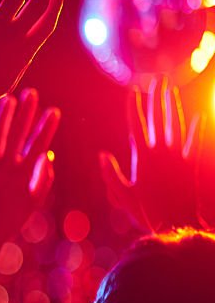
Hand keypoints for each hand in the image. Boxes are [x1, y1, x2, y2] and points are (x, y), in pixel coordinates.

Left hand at [0, 89, 59, 256]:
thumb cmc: (5, 223)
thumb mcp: (30, 205)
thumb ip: (42, 182)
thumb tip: (48, 158)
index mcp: (23, 176)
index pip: (39, 145)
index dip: (47, 128)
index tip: (54, 111)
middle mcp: (7, 169)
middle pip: (19, 135)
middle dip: (27, 114)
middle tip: (32, 93)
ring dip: (5, 116)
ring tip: (10, 98)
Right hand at [100, 76, 203, 231]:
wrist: (177, 223)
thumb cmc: (146, 212)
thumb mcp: (122, 195)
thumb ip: (111, 174)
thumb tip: (101, 155)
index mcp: (143, 156)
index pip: (136, 124)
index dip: (135, 106)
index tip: (133, 90)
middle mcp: (162, 150)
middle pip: (159, 117)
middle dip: (157, 97)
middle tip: (157, 79)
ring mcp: (180, 155)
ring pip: (176, 123)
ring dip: (173, 105)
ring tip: (171, 91)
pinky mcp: (193, 163)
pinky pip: (196, 140)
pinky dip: (198, 127)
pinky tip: (200, 115)